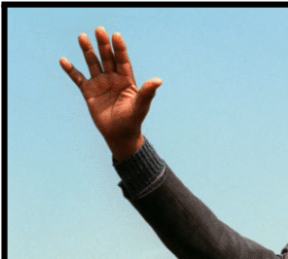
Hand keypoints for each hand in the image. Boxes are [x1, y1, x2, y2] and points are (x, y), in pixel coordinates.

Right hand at [60, 27, 161, 160]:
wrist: (120, 135)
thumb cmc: (133, 120)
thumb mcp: (141, 105)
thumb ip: (148, 92)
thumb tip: (159, 81)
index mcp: (127, 80)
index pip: (122, 60)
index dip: (119, 48)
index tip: (116, 35)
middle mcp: (113, 79)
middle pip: (107, 58)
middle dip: (103, 44)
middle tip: (99, 29)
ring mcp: (100, 84)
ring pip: (93, 63)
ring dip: (87, 51)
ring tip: (82, 36)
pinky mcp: (89, 92)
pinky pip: (78, 78)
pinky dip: (71, 70)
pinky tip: (63, 60)